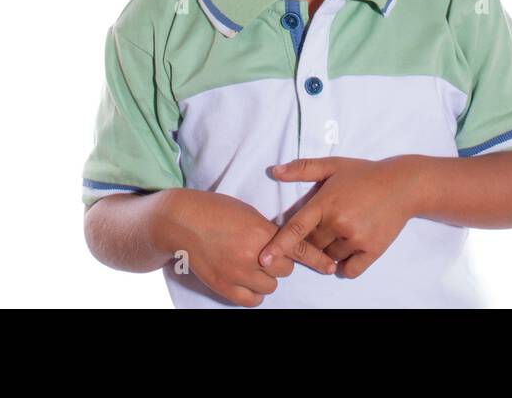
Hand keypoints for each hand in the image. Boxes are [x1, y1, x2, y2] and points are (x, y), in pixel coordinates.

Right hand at [163, 189, 338, 306]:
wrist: (181, 222)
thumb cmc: (214, 210)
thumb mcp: (247, 212)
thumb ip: (267, 229)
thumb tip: (285, 242)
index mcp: (261, 232)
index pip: (299, 248)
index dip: (317, 259)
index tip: (330, 266)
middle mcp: (253, 255)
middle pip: (286, 269)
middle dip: (281, 262)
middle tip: (266, 253)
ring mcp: (237, 273)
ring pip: (270, 286)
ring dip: (267, 278)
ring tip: (252, 265)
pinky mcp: (224, 287)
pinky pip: (252, 300)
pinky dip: (253, 293)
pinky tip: (247, 281)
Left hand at [260, 156, 417, 278]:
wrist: (403, 185)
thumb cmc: (364, 174)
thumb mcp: (333, 165)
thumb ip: (303, 168)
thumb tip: (274, 171)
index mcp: (326, 202)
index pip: (296, 228)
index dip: (279, 245)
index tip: (264, 260)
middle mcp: (339, 222)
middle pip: (312, 245)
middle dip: (314, 239)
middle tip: (328, 224)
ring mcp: (356, 238)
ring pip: (329, 258)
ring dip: (330, 251)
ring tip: (344, 230)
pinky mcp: (372, 250)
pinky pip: (349, 270)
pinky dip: (345, 265)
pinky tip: (349, 250)